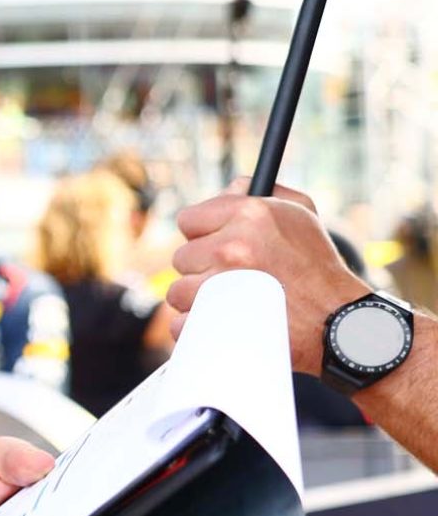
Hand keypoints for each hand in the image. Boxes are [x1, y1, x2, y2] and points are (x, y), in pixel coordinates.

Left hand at [168, 178, 368, 374]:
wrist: (337, 322)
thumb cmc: (319, 268)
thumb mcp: (302, 215)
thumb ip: (263, 192)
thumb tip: (231, 186)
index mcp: (250, 214)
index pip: (188, 219)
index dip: (201, 233)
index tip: (214, 244)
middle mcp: (232, 246)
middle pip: (182, 257)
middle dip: (202, 267)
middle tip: (231, 277)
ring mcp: (220, 285)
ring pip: (178, 291)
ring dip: (199, 299)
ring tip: (234, 302)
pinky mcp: (215, 322)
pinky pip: (181, 323)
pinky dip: (196, 329)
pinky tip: (222, 325)